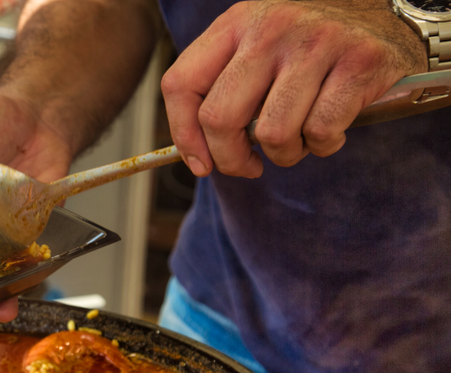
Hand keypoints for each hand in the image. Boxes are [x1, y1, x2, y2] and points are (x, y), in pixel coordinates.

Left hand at [161, 0, 426, 178]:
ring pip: (272, 134)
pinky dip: (323, 145)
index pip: (181, 84)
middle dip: (231, 158)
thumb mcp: (256, 46)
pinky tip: (328, 131)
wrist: (386, 13)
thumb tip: (198, 155)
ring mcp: (316, 43)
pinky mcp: (358, 62)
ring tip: (297, 140)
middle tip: (249, 164)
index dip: (184, 135)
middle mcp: (271, 28)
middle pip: (220, 118)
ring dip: (284, 154)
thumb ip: (222, 87)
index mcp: (236, 23)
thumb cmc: (309, 45)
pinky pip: (321, 131)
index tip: (202, 163)